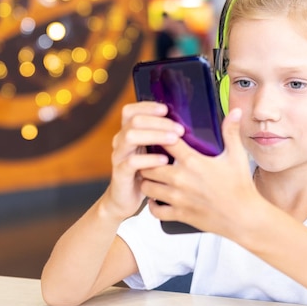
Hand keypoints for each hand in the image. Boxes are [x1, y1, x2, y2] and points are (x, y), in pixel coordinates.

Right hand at [101, 101, 184, 221]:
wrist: (126, 199)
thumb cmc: (146, 172)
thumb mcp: (154, 151)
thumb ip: (163, 137)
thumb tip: (187, 124)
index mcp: (128, 132)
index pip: (131, 111)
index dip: (147, 107)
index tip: (166, 109)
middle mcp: (121, 141)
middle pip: (134, 120)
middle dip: (159, 122)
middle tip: (179, 129)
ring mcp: (119, 156)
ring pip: (130, 136)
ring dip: (155, 135)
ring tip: (174, 140)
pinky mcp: (120, 173)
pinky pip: (132, 162)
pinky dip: (149, 159)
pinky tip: (164, 161)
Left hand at [140, 109, 260, 236]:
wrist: (244, 217)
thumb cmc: (241, 186)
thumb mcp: (237, 156)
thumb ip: (231, 132)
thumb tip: (235, 111)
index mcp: (193, 161)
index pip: (165, 142)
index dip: (159, 136)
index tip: (160, 135)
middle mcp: (181, 179)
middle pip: (148, 165)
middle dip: (148, 161)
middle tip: (152, 158)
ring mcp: (178, 198)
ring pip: (147, 187)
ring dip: (148, 181)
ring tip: (153, 177)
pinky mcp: (179, 214)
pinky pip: (154, 210)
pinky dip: (153, 205)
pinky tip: (157, 200)